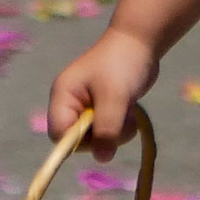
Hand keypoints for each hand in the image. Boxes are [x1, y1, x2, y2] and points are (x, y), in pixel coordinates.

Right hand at [47, 27, 159, 154]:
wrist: (140, 42)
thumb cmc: (122, 64)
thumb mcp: (115, 97)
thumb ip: (107, 128)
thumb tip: (102, 158)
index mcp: (63, 96)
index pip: (58, 134)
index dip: (77, 142)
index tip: (102, 137)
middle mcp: (70, 103)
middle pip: (78, 140)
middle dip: (102, 136)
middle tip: (121, 120)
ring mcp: (87, 107)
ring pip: (97, 138)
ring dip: (116, 132)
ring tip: (128, 111)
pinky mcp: (103, 109)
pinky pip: (109, 131)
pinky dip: (122, 126)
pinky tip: (130, 110)